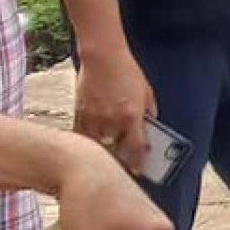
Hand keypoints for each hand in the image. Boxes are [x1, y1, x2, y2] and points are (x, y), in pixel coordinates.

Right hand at [73, 47, 156, 172]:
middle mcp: (112, 121)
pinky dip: (87, 142)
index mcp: (132, 116)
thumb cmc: (127, 71)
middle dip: (119, 161)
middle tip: (122, 166)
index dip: (138, 162)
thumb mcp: (146, 92)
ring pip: (97, 146)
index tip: (138, 171)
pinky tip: (89, 145)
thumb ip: (149, 112)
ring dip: (103, 153)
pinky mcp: (79, 114)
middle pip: (115, 152)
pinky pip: (82, 135)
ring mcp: (94, 119)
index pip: (136, 148)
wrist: (102, 57)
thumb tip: (149, 126)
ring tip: (107, 158)